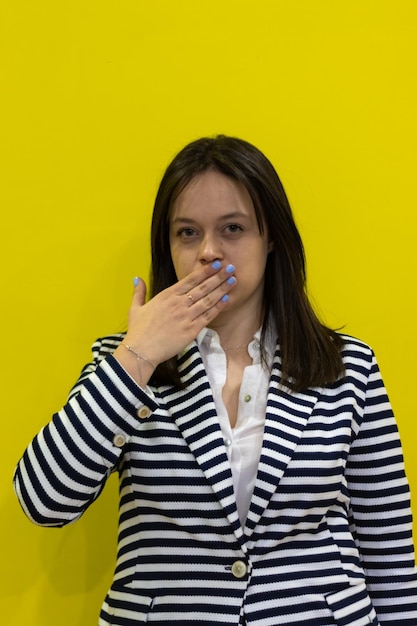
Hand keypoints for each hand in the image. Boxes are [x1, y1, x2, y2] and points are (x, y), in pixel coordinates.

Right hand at [113, 261, 235, 382]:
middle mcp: (179, 303)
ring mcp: (186, 316)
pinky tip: (227, 300)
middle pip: (203, 287)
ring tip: (233, 281)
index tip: (216, 264)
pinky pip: (208, 316)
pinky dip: (218, 307)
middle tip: (231, 268)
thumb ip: (139, 292)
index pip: (190, 280)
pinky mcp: (191, 330)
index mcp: (167, 295)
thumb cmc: (138, 330)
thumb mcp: (135, 308)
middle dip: (218, 276)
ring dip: (222, 289)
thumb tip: (137, 279)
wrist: (141, 350)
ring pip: (208, 300)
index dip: (205, 271)